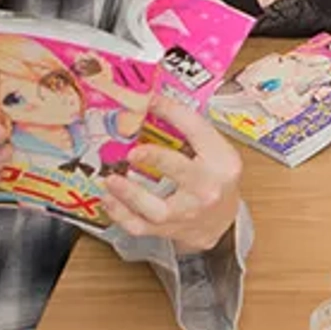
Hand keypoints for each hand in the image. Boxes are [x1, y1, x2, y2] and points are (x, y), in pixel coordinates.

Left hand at [104, 98, 242, 254]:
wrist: (222, 220)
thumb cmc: (216, 180)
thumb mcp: (215, 150)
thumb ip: (190, 130)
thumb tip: (153, 102)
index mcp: (221, 160)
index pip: (198, 131)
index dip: (173, 112)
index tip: (151, 101)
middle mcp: (207, 187)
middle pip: (181, 172)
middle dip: (155, 159)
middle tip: (132, 152)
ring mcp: (188, 212)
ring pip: (157, 209)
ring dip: (130, 194)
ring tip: (111, 179)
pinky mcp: (169, 228)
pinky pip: (141, 226)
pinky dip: (120, 214)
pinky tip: (108, 199)